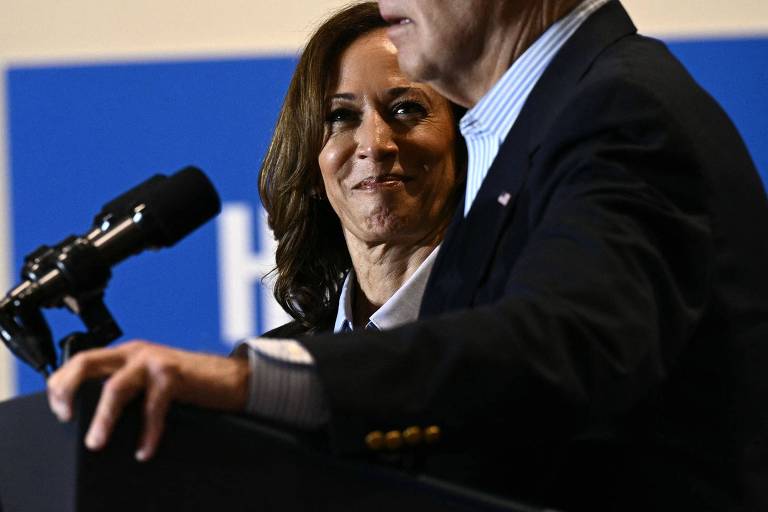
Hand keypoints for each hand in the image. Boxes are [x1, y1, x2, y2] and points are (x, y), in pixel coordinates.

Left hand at [46, 340, 249, 460]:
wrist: (231, 379)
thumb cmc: (190, 384)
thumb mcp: (150, 382)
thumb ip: (127, 389)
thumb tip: (95, 419)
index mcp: (126, 354)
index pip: (80, 360)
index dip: (62, 384)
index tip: (60, 410)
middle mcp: (136, 353)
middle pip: (87, 362)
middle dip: (67, 389)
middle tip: (66, 416)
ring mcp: (156, 362)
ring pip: (115, 387)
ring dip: (102, 418)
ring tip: (97, 442)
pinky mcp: (175, 375)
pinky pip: (152, 407)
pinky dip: (147, 432)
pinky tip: (145, 449)